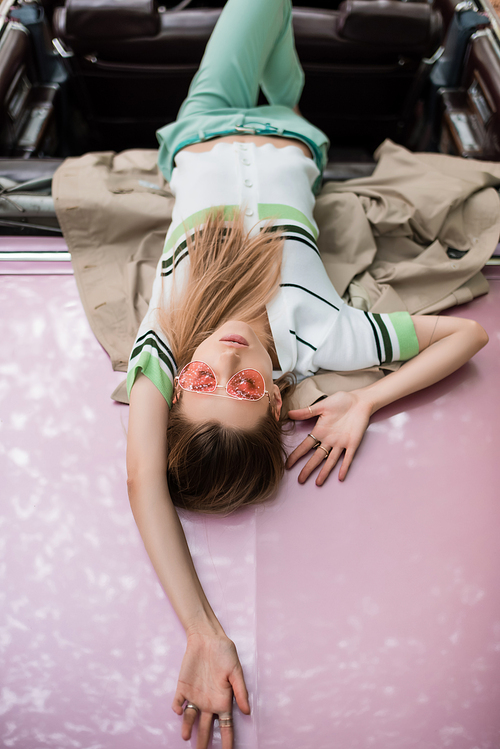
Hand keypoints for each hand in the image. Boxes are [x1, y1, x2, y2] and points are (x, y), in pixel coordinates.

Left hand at [172, 631, 249, 748]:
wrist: (207, 638)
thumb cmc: (225, 653)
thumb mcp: (236, 671)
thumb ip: (240, 691)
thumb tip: (247, 712)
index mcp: (223, 701)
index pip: (226, 727)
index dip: (227, 742)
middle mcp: (209, 702)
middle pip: (206, 728)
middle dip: (204, 742)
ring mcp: (195, 696)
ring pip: (190, 718)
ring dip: (187, 728)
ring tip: (186, 737)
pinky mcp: (183, 687)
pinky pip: (178, 702)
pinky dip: (177, 707)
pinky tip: (179, 710)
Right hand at [286, 390, 371, 484]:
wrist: (359, 401)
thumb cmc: (341, 401)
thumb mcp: (321, 406)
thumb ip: (306, 412)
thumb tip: (289, 414)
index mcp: (320, 431)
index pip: (305, 446)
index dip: (296, 456)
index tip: (288, 465)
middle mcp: (329, 440)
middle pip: (316, 457)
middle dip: (308, 469)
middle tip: (300, 480)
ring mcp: (341, 443)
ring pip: (331, 461)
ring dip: (324, 472)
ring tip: (317, 483)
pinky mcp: (353, 443)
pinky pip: (348, 458)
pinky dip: (344, 467)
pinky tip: (340, 477)